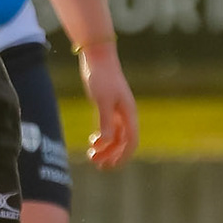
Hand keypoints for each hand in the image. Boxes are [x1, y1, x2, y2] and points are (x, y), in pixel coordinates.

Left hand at [78, 41, 138, 168]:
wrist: (97, 56)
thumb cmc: (101, 77)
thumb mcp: (102, 101)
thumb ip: (106, 122)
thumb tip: (108, 143)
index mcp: (129, 113)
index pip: (131, 141)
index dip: (123, 156)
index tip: (111, 166)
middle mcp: (126, 114)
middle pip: (123, 142)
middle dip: (112, 155)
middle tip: (98, 165)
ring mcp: (117, 110)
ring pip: (116, 136)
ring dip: (106, 148)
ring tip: (91, 156)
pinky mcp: (108, 106)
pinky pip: (109, 128)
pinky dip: (102, 138)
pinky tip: (93, 141)